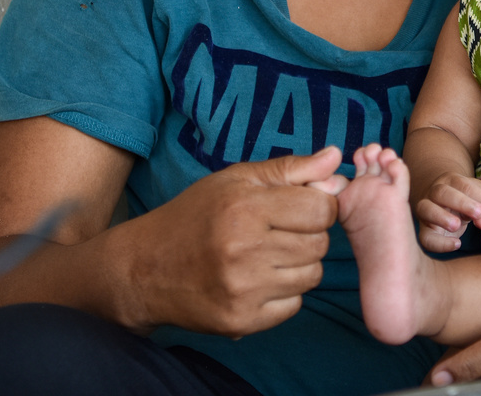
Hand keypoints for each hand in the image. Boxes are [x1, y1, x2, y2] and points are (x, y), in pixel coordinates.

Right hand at [114, 146, 342, 336]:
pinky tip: (258, 280)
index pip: (322, 210)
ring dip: (298, 265)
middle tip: (277, 232)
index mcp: (245, 208)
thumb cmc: (195, 215)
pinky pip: (294, 306)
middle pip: (320, 244)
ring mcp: (243, 290)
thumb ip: (291, 169)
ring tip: (266, 255)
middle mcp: (244, 250)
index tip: (299, 207)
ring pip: (311, 276)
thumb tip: (336, 158)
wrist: (144, 268)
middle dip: (307, 235)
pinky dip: (284, 293)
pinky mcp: (241, 321)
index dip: (318, 206)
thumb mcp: (237, 179)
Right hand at [415, 171, 480, 251]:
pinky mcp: (424, 231)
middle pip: (441, 192)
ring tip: (457, 225)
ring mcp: (426, 211)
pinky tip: (456, 244)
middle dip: (460, 202)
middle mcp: (434, 193)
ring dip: (441, 217)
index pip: (463, 184)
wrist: (442, 205)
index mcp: (450, 181)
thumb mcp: (478, 198)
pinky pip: (425, 237)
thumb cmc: (465, 200)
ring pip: (426, 210)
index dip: (478, 195)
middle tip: (478, 212)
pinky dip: (439, 242)